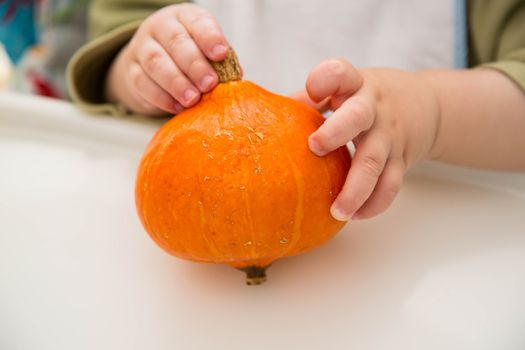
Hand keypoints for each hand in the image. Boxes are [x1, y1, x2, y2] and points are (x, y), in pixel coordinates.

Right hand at [105, 4, 228, 115]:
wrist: (150, 63)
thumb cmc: (188, 55)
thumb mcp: (204, 50)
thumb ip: (218, 61)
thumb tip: (233, 77)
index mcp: (184, 17)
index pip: (197, 22)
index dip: (209, 37)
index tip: (221, 54)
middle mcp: (160, 27)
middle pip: (175, 42)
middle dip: (194, 65)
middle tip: (209, 84)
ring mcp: (142, 47)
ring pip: (156, 62)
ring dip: (177, 83)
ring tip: (193, 99)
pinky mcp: (131, 70)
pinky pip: (143, 83)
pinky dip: (161, 97)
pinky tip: (177, 107)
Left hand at [294, 60, 440, 220]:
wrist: (428, 107)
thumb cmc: (369, 99)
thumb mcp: (346, 89)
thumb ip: (311, 99)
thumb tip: (268, 118)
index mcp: (355, 86)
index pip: (342, 73)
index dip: (327, 79)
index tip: (312, 89)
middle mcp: (374, 109)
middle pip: (357, 117)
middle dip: (336, 132)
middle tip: (315, 148)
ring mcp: (389, 136)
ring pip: (374, 163)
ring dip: (355, 189)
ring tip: (337, 211)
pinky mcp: (402, 160)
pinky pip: (391, 185)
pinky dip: (374, 203)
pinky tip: (355, 215)